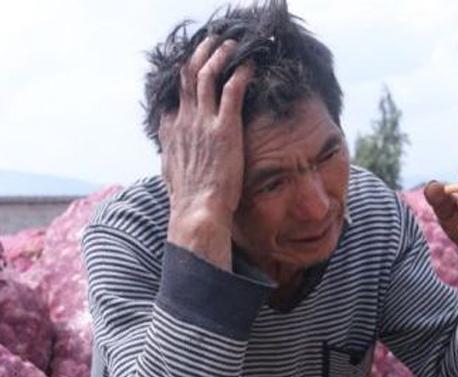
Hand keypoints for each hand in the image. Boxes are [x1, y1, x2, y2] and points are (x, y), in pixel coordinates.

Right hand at [159, 37, 252, 230]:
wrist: (198, 210)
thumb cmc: (189, 199)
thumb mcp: (171, 173)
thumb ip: (171, 155)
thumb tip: (169, 154)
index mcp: (171, 131)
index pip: (173, 96)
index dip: (183, 80)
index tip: (194, 72)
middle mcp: (184, 121)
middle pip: (186, 76)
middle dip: (199, 56)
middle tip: (212, 45)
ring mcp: (203, 122)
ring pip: (206, 75)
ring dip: (218, 55)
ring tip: (230, 46)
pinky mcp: (224, 128)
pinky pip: (232, 90)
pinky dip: (240, 73)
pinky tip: (248, 65)